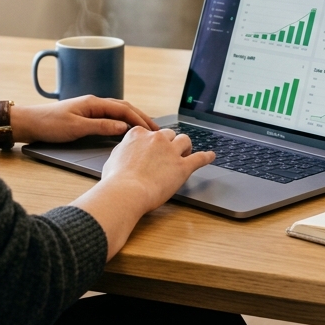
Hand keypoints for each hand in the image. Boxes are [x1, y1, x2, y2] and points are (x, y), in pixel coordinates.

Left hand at [11, 96, 158, 144]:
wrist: (29, 123)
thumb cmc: (49, 124)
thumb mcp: (76, 127)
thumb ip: (100, 126)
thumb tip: (123, 126)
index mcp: (93, 102)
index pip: (123, 108)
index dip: (139, 118)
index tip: (152, 129)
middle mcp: (93, 103)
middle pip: (124, 107)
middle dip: (141, 116)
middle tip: (155, 129)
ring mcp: (89, 109)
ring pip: (117, 111)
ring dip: (133, 118)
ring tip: (145, 129)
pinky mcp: (85, 116)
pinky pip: (109, 116)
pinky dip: (122, 121)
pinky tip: (126, 129)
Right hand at [72, 126, 216, 257]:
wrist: (126, 192)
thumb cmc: (116, 180)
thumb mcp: (113, 158)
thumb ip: (123, 151)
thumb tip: (126, 152)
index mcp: (138, 134)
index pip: (149, 132)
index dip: (152, 142)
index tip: (153, 148)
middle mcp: (156, 139)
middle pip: (169, 134)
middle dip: (170, 143)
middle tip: (170, 152)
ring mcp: (170, 151)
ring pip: (184, 140)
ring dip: (186, 146)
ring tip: (187, 152)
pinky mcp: (182, 166)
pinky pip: (199, 158)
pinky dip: (206, 157)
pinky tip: (211, 156)